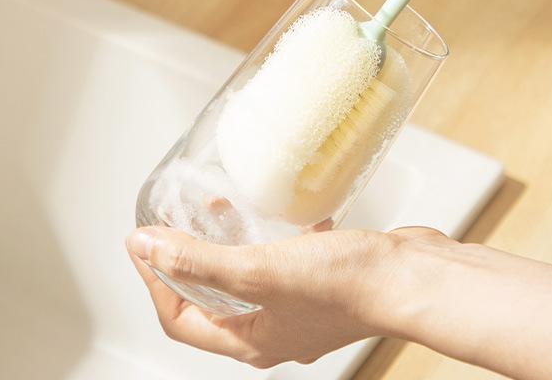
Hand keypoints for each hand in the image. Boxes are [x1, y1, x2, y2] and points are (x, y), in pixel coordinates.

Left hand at [126, 224, 445, 368]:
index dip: (155, 281)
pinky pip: (287, 258)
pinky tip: (281, 211)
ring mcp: (303, 306)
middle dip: (192, 258)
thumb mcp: (258, 270)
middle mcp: (275, 330)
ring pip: (252, 275)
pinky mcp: (327, 280)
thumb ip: (199, 260)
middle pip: (215, 297)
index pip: (182, 319)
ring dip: (231, 243)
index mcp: (252, 342)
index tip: (143, 244)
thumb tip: (145, 248)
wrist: (409, 277)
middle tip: (179, 223)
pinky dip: (275, 236)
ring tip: (222, 210)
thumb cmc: (344, 284)